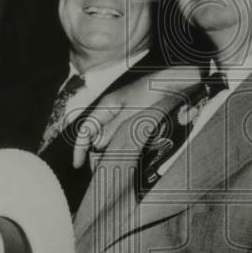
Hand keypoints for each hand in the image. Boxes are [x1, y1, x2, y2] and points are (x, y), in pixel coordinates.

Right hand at [71, 65, 200, 167]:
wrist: (175, 82)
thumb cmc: (153, 92)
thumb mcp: (132, 112)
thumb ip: (114, 129)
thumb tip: (97, 144)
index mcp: (107, 105)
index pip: (86, 129)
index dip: (79, 148)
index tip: (77, 165)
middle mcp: (113, 110)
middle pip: (98, 135)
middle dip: (96, 153)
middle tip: (101, 171)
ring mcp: (125, 114)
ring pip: (112, 137)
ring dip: (113, 150)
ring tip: (116, 166)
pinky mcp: (137, 118)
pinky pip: (125, 135)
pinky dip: (126, 145)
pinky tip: (131, 154)